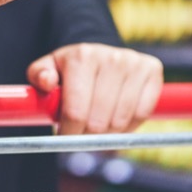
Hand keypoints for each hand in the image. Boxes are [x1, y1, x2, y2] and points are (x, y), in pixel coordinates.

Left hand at [27, 43, 163, 135]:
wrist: (101, 55)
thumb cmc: (71, 70)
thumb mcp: (48, 69)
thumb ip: (38, 76)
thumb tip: (47, 82)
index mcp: (82, 57)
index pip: (76, 111)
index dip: (70, 133)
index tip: (66, 137)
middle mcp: (111, 57)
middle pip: (99, 121)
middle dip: (88, 136)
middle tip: (82, 134)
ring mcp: (134, 63)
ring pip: (121, 120)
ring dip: (108, 134)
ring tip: (98, 128)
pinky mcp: (153, 70)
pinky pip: (142, 114)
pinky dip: (129, 126)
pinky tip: (117, 120)